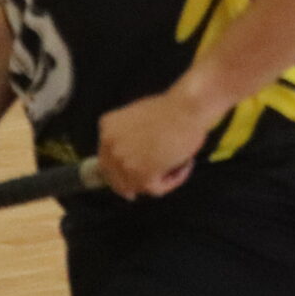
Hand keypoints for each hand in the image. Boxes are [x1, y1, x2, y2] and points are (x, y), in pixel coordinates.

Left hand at [97, 86, 214, 199]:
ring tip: (176, 165)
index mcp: (107, 126)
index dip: (120, 169)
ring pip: (137, 187)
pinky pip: (157, 190)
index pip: (106, 158)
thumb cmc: (173, 107)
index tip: (131, 173)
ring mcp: (123, 162)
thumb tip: (138, 153)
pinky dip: (173, 181)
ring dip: (157, 180)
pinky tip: (183, 166)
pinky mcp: (143, 176)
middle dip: (134, 182)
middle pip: (114, 178)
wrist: (188, 106)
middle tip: (152, 180)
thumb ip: (131, 134)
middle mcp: (110, 145)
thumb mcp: (140, 115)